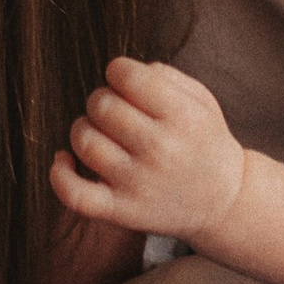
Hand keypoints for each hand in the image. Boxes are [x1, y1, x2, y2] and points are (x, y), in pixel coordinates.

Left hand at [52, 57, 248, 245]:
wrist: (224, 202)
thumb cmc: (204, 142)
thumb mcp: (201, 101)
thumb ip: (164, 75)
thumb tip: (120, 72)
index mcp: (183, 116)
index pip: (127, 76)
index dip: (118, 71)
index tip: (125, 82)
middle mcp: (160, 150)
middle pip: (102, 106)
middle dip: (103, 100)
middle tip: (116, 111)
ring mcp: (138, 184)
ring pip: (84, 141)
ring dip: (84, 130)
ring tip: (101, 134)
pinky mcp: (122, 212)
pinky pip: (74, 193)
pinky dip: (59, 174)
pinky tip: (64, 160)